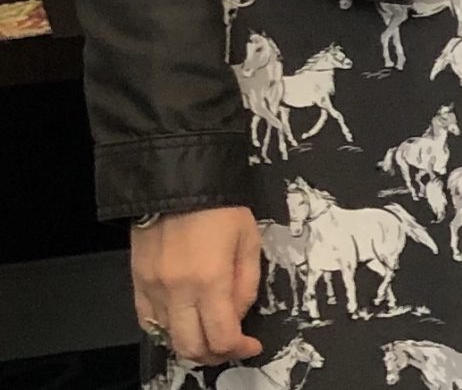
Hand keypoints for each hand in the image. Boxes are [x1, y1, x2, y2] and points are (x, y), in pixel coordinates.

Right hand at [132, 206, 261, 364]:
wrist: (177, 181)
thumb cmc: (219, 207)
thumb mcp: (249, 241)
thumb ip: (246, 284)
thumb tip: (238, 315)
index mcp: (210, 279)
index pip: (221, 336)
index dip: (239, 349)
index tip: (250, 346)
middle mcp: (177, 290)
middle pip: (191, 347)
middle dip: (214, 354)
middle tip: (230, 346)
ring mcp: (152, 288)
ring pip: (168, 338)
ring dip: (190, 343)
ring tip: (208, 334)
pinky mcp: (136, 282)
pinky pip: (148, 321)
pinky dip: (167, 329)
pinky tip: (183, 321)